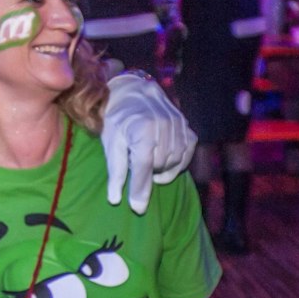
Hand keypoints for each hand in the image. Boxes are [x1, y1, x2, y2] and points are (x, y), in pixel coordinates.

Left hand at [102, 73, 195, 214]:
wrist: (131, 90)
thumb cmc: (116, 118)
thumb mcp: (110, 143)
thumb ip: (116, 171)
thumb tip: (115, 200)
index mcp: (142, 129)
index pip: (144, 166)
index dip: (140, 189)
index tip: (137, 207)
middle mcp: (164, 125)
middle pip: (160, 165)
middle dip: (148, 172)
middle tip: (137, 165)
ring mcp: (178, 124)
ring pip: (175, 161)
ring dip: (162, 168)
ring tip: (149, 162)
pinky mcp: (186, 125)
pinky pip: (188, 151)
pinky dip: (178, 161)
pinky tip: (165, 160)